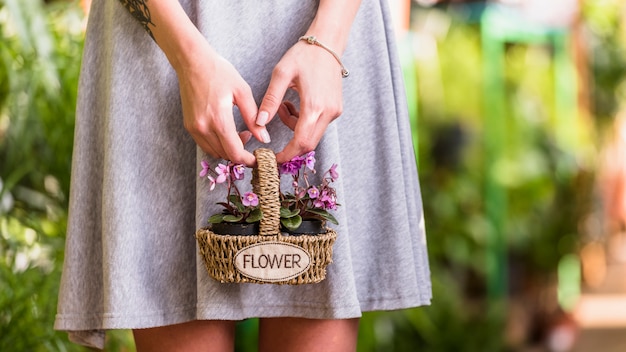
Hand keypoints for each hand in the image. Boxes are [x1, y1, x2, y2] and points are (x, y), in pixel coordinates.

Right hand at [175, 41, 257, 165]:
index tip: (258, 159)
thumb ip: (253, 118)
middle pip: (225, 155)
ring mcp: (193, 128)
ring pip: (214, 152)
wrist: (192, 61)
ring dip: (228, 149)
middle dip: (240, 153)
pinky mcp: (189, 126)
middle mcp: (203, 127)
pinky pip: (205, 144)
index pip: (235, 152)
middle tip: (251, 138)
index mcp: (218, 119)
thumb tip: (264, 138)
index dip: (248, 160)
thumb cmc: (219, 72)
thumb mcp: (242, 92)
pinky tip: (226, 130)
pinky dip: (218, 144)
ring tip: (240, 133)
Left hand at [253, 39, 343, 163]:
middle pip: (308, 144)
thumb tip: (259, 123)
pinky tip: (294, 105)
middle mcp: (328, 112)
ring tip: (282, 107)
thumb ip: (270, 100)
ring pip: (312, 135)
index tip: (273, 159)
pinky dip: (303, 123)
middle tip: (272, 141)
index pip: (301, 142)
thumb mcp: (281, 74)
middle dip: (290, 147)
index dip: (287, 155)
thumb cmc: (303, 56)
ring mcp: (334, 112)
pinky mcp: (336, 109)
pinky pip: (318, 126)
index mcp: (314, 106)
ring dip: (294, 130)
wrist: (328, 44)